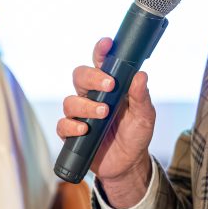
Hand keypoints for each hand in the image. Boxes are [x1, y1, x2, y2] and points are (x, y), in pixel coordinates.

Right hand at [57, 37, 154, 206]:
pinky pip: (62, 125)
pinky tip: (84, 130)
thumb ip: (141, 96)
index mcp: (109, 87)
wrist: (128, 164)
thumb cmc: (136, 135)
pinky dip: (71, 126)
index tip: (107, 44)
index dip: (101, 51)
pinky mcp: (72, 134)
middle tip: (109, 85)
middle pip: (80, 76)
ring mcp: (80, 115)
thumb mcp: (145, 116)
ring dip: (86, 106)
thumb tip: (141, 75)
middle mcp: (92, 97)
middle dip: (92, 78)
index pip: (101, 63)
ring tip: (103, 114)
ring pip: (70, 101)